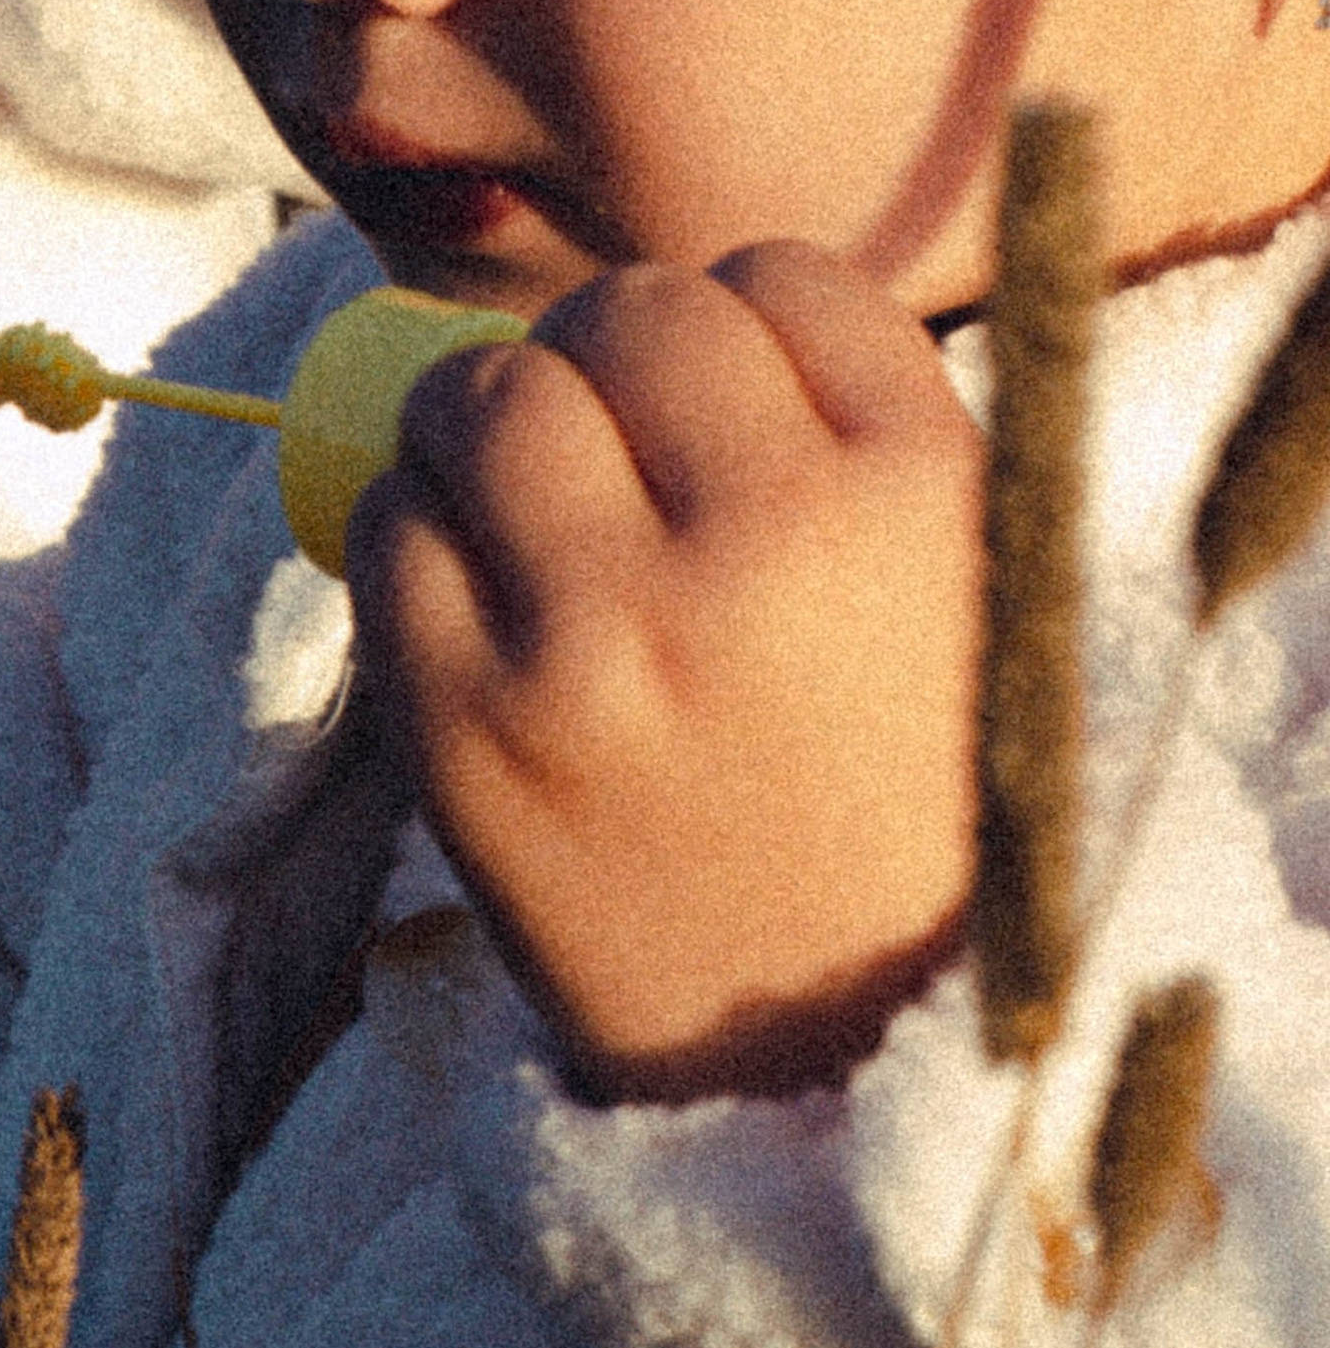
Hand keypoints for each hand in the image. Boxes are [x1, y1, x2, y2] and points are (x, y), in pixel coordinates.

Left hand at [349, 244, 982, 1103]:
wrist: (838, 1066)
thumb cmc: (900, 814)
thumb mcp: (959, 600)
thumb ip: (847, 442)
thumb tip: (654, 313)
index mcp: (913, 496)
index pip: (779, 281)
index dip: (741, 329)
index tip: (736, 401)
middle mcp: (760, 542)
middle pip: (622, 319)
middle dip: (604, 357)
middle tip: (610, 440)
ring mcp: (602, 632)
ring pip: (484, 397)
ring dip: (487, 422)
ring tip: (522, 499)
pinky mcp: (468, 725)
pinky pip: (387, 535)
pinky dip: (410, 534)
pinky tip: (468, 590)